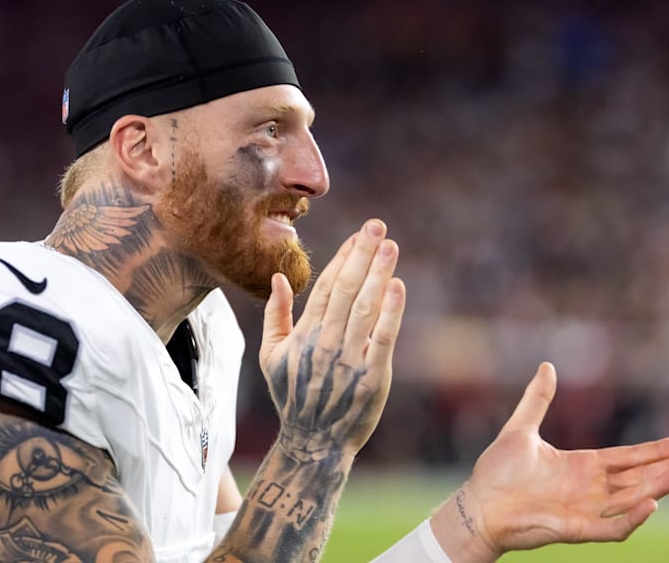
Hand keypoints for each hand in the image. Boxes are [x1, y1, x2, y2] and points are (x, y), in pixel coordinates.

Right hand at [258, 219, 405, 460]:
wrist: (313, 442)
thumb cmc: (293, 396)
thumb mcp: (272, 356)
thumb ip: (275, 315)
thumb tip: (278, 278)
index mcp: (303, 334)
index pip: (326, 286)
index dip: (343, 258)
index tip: (358, 234)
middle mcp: (325, 342)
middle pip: (346, 289)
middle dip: (362, 254)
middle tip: (377, 226)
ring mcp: (349, 359)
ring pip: (365, 307)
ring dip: (378, 273)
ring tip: (389, 245)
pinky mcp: (372, 376)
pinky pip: (382, 338)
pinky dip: (391, 312)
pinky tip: (397, 286)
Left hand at [451, 362, 668, 557]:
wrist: (477, 504)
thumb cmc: (495, 471)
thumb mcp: (520, 429)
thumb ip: (537, 399)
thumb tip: (547, 365)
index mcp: (581, 466)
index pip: (627, 458)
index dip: (654, 450)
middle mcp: (589, 488)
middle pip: (639, 478)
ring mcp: (586, 510)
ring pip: (633, 500)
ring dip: (659, 488)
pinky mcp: (577, 530)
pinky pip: (613, 528)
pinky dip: (633, 518)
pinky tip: (650, 503)